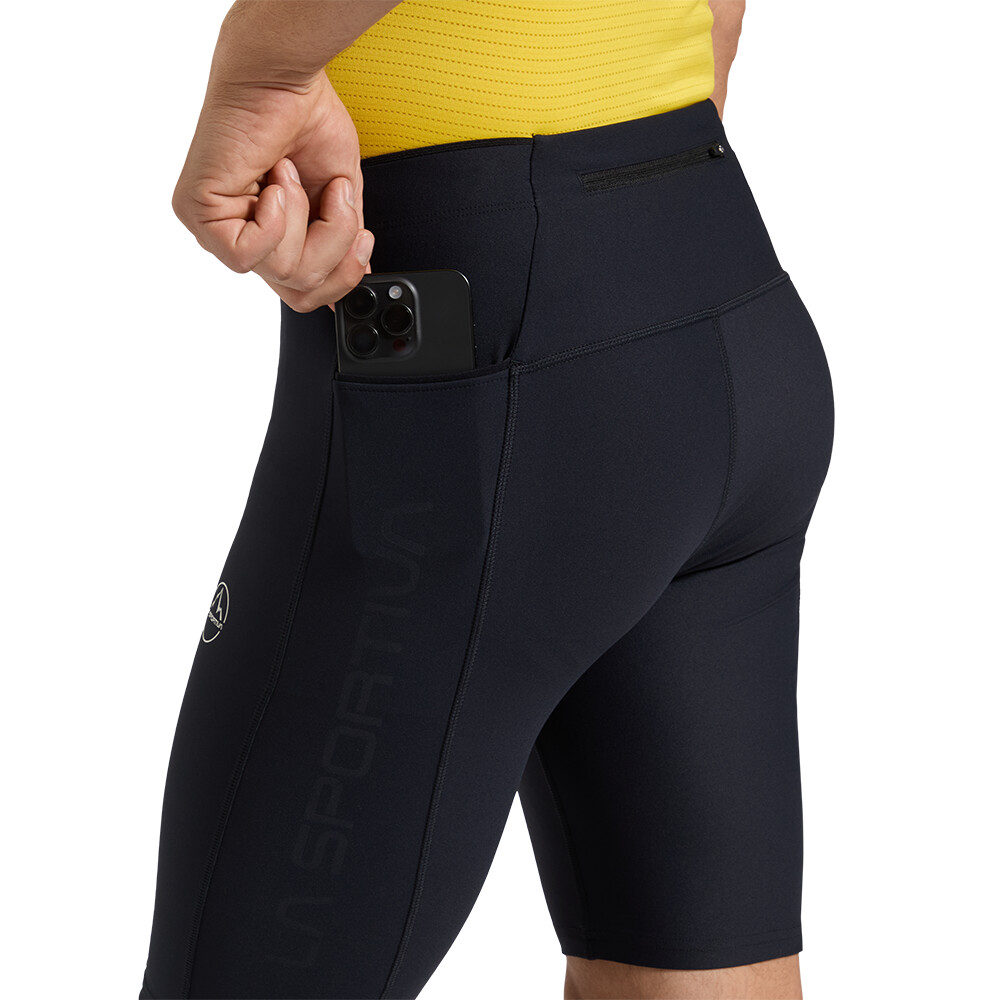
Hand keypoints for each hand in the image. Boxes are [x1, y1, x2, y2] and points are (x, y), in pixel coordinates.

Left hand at [171, 71, 372, 313]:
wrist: (283, 74)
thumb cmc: (306, 119)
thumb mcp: (339, 196)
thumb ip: (342, 242)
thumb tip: (360, 275)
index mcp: (272, 237)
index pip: (303, 295)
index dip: (341, 278)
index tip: (362, 241)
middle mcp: (242, 238)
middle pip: (301, 293)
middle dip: (334, 247)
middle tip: (334, 196)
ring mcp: (216, 230)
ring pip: (283, 273)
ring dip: (308, 220)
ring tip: (295, 174)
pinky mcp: (199, 215)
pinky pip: (247, 257)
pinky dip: (276, 221)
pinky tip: (274, 183)